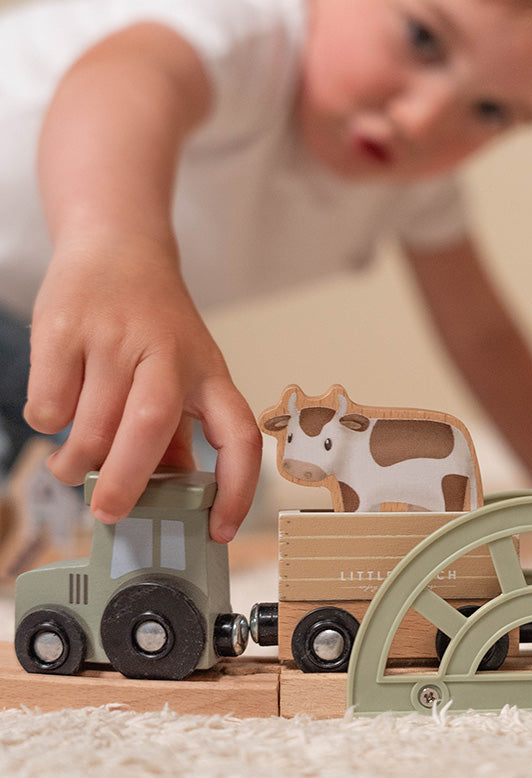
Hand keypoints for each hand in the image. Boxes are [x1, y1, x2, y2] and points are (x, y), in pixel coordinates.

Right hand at [24, 232, 261, 541]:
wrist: (117, 248)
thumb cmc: (155, 325)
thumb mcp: (186, 371)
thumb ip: (180, 430)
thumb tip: (175, 492)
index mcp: (209, 372)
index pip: (238, 434)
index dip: (238, 487)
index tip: (219, 529)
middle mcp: (167, 353)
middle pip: (150, 425)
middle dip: (127, 481)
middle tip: (108, 513)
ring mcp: (114, 337)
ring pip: (91, 423)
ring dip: (77, 462)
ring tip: (73, 469)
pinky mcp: (65, 328)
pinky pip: (49, 402)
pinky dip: (48, 425)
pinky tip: (58, 414)